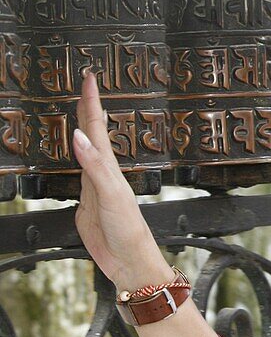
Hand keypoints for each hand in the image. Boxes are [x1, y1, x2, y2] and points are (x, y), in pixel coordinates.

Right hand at [73, 71, 171, 288]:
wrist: (128, 258)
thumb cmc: (127, 228)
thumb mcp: (111, 195)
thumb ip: (94, 166)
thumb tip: (80, 136)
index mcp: (109, 166)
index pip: (97, 126)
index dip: (91, 102)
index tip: (89, 77)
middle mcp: (103, 171)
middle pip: (93, 132)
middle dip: (88, 106)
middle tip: (84, 81)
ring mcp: (95, 184)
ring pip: (87, 147)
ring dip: (83, 126)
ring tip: (80, 107)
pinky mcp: (86, 199)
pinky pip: (79, 169)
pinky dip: (76, 153)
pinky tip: (76, 149)